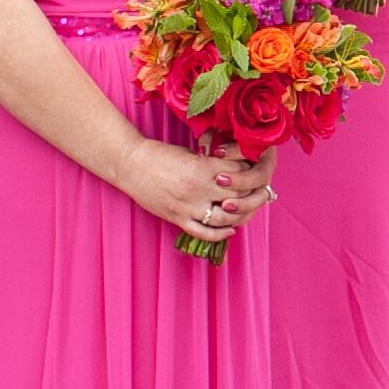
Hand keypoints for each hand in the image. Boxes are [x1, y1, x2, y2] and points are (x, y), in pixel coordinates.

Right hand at [124, 138, 275, 249]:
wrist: (130, 165)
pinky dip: (221, 234)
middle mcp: (199, 189)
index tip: (254, 172)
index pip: (241, 173)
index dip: (251, 172)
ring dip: (240, 216)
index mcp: (203, 169)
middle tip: (258, 193)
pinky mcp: (177, 219)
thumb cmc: (160, 155)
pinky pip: (204, 233)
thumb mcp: (191, 154)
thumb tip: (236, 170)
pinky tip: (230, 229)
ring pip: (225, 219)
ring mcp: (188, 207)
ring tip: (246, 211)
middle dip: (251, 194)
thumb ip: (213, 164)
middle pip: (238, 197)